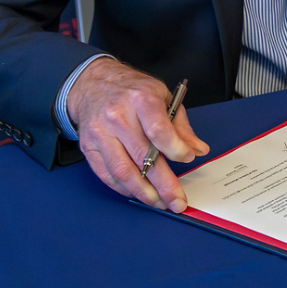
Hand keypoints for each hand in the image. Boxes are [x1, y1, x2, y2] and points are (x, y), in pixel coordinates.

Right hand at [66, 58, 209, 211]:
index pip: (159, 130)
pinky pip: (106, 174)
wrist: (94, 84)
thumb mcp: (163, 97)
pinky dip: (124, 188)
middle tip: (177, 201)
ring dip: (143, 192)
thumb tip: (198, 149)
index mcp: (141, 99)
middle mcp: (118, 116)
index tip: (188, 159)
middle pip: (142, 156)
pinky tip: (139, 194)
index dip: (175, 149)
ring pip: (123, 170)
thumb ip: (180, 126)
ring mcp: (100, 133)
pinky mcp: (88, 147)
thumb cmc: (134, 91)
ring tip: (160, 203)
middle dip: (163, 184)